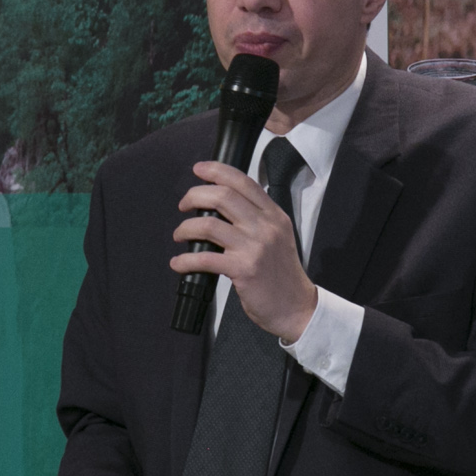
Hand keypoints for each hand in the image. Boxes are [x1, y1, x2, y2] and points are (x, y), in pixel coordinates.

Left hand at [170, 161, 317, 341]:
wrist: (296, 306)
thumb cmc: (282, 275)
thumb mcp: (279, 236)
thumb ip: (257, 218)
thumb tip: (223, 204)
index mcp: (274, 215)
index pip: (243, 182)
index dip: (217, 170)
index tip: (199, 169)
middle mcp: (266, 227)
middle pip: (222, 196)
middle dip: (195, 196)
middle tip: (184, 205)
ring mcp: (255, 247)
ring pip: (209, 225)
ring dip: (185, 228)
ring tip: (180, 235)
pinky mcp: (243, 270)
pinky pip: (205, 258)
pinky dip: (185, 260)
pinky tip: (179, 263)